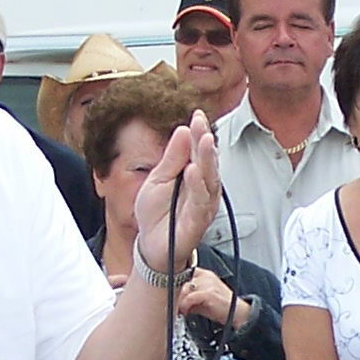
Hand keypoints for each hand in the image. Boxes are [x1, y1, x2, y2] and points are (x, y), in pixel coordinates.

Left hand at [134, 114, 219, 271]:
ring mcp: (203, 203)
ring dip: (206, 159)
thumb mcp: (157, 179)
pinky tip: (192, 171)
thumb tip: (182, 130)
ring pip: (209, 178)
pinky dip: (197, 185)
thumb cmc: (156, 214)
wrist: (150, 246)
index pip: (197, 149)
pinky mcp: (199, 220)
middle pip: (206, 160)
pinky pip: (201, 201)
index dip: (198, 131)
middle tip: (201, 122)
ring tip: (203, 140)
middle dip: (204, 140)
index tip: (197, 114)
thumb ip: (171, 157)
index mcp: (192, 174)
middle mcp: (202, 187)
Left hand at [173, 270, 237, 325]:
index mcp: (204, 274)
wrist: (237, 314)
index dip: (175, 284)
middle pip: (181, 280)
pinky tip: (186, 311)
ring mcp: (209, 283)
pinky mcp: (210, 293)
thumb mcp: (201, 299)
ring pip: (184, 288)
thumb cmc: (220, 307)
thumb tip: (173, 300)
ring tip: (180, 309)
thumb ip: (188, 296)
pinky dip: (185, 305)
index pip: (183, 272)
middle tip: (173, 304)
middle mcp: (206, 276)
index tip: (170, 294)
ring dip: (179, 300)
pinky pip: (191, 297)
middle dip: (175, 294)